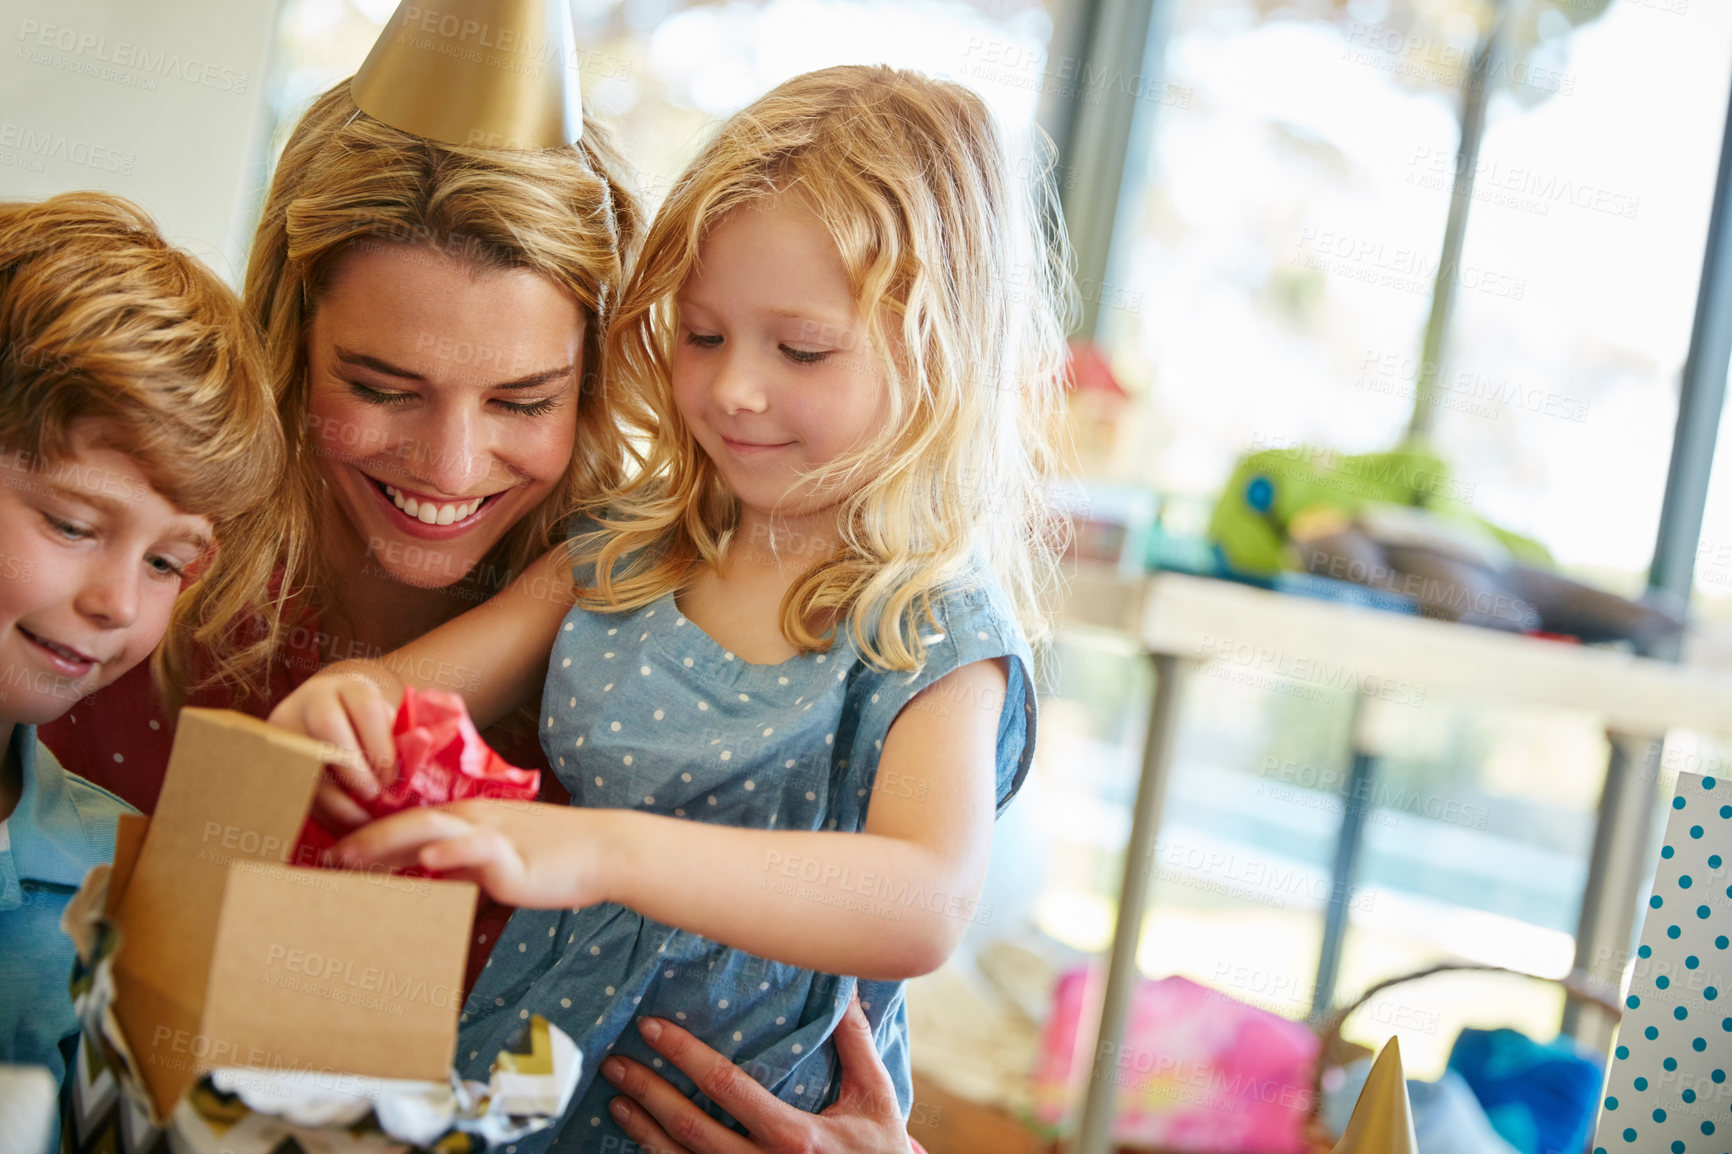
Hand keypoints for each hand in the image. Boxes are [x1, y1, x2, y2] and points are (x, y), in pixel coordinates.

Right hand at [266, 664, 400, 829]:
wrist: (323, 711)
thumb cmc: (364, 723)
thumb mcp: (382, 721)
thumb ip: (397, 740)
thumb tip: (412, 769)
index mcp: (347, 688)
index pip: (366, 708)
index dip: (382, 745)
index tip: (392, 777)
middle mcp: (309, 702)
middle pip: (329, 727)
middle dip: (354, 769)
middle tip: (374, 795)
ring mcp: (285, 727)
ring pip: (304, 761)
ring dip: (335, 798)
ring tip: (361, 817)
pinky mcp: (271, 757)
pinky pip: (293, 787)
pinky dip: (321, 811)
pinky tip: (342, 824)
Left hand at [327, 799, 606, 908]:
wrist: (602, 850)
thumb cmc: (554, 858)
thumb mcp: (498, 861)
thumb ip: (463, 867)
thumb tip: (429, 878)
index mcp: (470, 818)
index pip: (411, 822)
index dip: (372, 836)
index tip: (337, 852)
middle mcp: (474, 819)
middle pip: (409, 820)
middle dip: (365, 839)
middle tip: (328, 856)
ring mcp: (492, 834)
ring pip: (430, 828)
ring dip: (387, 841)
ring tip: (352, 857)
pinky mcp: (511, 854)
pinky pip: (476, 849)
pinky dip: (449, 853)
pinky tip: (426, 861)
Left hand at [600, 993, 912, 1153]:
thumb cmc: (879, 1152)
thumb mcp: (875, 1097)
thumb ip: (855, 1043)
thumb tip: (842, 987)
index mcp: (795, 1136)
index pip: (726, 1086)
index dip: (684, 1055)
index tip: (652, 1028)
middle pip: (691, 1128)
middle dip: (648, 1092)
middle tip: (615, 1063)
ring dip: (644, 1130)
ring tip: (616, 1100)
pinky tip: (642, 1140)